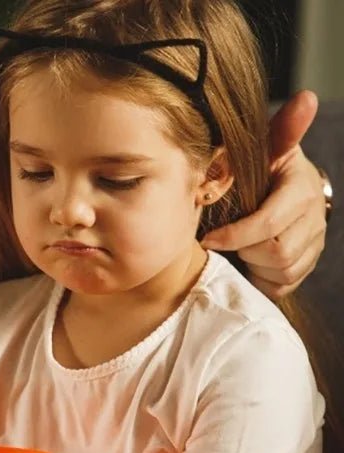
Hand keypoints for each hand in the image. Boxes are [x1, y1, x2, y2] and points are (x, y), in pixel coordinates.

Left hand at [202, 90, 326, 298]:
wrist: (277, 192)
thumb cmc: (260, 171)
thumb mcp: (264, 149)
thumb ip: (280, 130)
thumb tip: (306, 98)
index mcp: (300, 189)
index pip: (269, 223)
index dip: (236, 235)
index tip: (209, 237)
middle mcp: (314, 218)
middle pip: (276, 252)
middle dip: (245, 249)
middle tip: (226, 239)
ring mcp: (313, 244)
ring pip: (280, 269)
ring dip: (252, 263)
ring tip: (240, 246)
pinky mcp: (305, 265)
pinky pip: (282, 284)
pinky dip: (262, 277)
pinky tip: (251, 261)